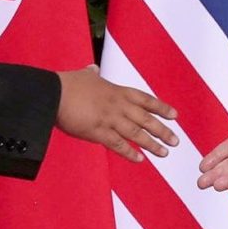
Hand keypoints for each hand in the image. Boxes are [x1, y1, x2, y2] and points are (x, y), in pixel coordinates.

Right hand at [56, 65, 178, 161]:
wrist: (52, 94)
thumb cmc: (66, 84)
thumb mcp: (84, 75)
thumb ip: (92, 74)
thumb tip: (93, 68)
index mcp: (117, 91)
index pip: (145, 100)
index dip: (161, 108)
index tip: (175, 116)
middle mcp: (118, 105)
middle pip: (146, 119)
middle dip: (163, 130)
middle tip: (176, 141)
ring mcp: (109, 119)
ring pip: (136, 134)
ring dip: (152, 144)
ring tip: (164, 153)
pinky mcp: (98, 132)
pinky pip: (118, 145)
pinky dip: (130, 153)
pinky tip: (140, 160)